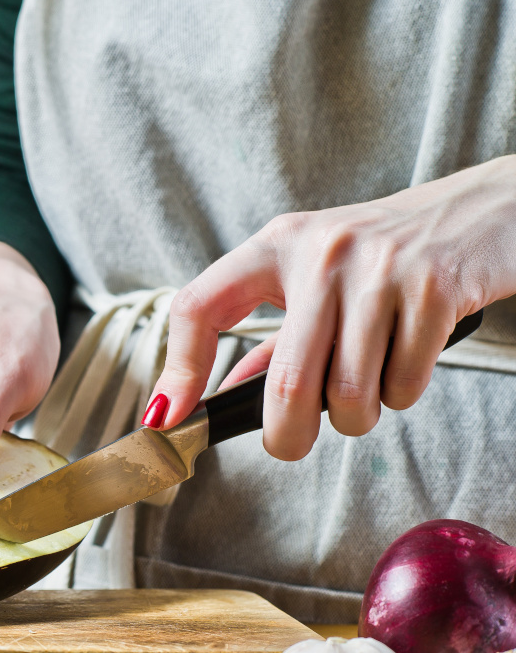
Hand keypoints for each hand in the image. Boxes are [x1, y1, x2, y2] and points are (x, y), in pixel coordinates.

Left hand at [146, 155, 515, 460]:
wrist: (488, 209)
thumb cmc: (390, 253)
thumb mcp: (318, 276)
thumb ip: (273, 336)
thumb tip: (220, 396)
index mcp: (277, 245)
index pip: (200, 307)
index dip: (178, 369)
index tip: (168, 417)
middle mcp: (322, 252)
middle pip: (285, 382)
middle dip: (285, 435)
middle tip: (291, 443)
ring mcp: (378, 268)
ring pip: (349, 394)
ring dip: (357, 416)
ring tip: (368, 384)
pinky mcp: (433, 288)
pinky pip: (402, 384)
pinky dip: (402, 393)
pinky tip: (408, 358)